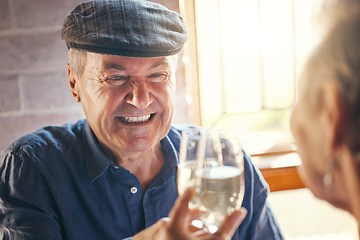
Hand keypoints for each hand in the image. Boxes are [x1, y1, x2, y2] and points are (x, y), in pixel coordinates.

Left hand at [132, 187, 246, 239]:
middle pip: (180, 213)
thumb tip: (241, 211)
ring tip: (203, 219)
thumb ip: (228, 225)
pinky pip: (176, 232)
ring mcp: (165, 237)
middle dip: (193, 209)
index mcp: (174, 226)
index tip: (194, 184)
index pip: (182, 202)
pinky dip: (187, 230)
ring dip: (191, 221)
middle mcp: (166, 230)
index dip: (189, 191)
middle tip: (204, 205)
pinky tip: (199, 234)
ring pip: (178, 224)